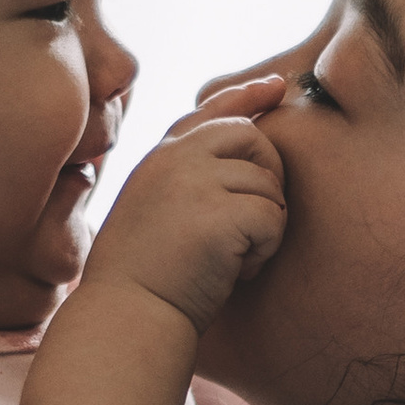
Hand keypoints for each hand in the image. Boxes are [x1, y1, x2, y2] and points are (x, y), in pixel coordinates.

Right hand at [78, 79, 285, 333]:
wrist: (126, 318)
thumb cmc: (143, 281)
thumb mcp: (157, 214)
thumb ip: (189, 180)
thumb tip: (246, 158)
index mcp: (157, 159)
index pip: (210, 112)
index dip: (247, 96)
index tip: (277, 87)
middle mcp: (173, 160)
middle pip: (251, 136)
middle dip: (268, 176)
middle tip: (253, 225)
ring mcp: (192, 181)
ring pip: (267, 183)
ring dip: (264, 225)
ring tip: (232, 259)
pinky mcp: (216, 212)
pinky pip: (272, 216)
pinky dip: (265, 249)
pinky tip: (238, 272)